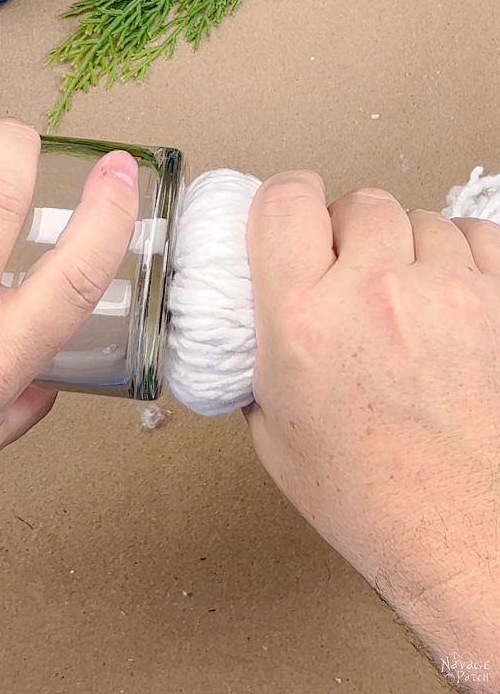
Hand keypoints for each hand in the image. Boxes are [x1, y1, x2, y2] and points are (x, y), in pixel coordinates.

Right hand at [245, 173, 498, 674]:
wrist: (457, 532)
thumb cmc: (365, 493)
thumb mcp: (271, 425)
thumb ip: (260, 356)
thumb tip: (257, 321)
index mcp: (301, 319)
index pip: (285, 202)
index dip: (283, 200)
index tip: (285, 218)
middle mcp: (372, 293)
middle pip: (358, 201)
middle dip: (345, 229)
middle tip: (343, 270)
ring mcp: (444, 294)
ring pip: (417, 216)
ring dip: (400, 244)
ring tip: (395, 291)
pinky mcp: (496, 305)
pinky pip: (475, 236)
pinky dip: (454, 252)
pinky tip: (439, 288)